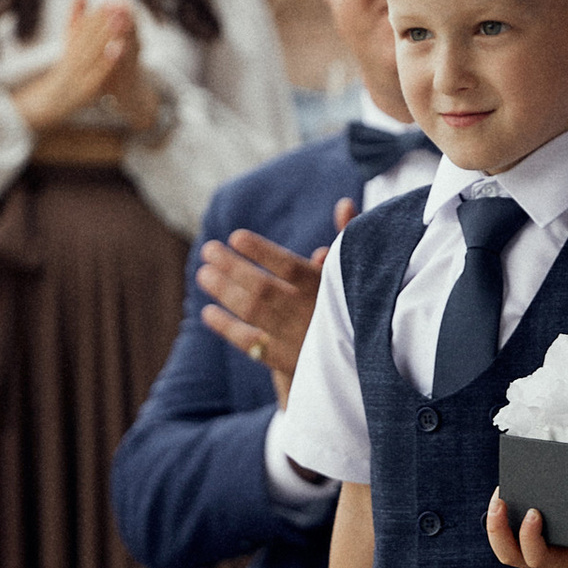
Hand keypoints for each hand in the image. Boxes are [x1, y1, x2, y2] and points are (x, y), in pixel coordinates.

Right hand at [15, 0, 141, 134]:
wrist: (50, 103)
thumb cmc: (63, 73)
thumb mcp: (69, 46)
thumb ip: (75, 19)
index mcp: (70, 49)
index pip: (84, 29)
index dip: (97, 15)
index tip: (111, 1)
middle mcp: (73, 60)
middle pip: (89, 37)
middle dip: (104, 21)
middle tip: (118, 6)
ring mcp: (78, 74)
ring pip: (94, 51)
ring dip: (108, 35)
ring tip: (120, 20)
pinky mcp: (85, 88)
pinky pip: (98, 72)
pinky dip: (108, 59)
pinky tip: (119, 48)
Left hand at [199, 207, 346, 398]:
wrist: (363, 363)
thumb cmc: (356, 308)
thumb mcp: (356, 273)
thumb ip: (346, 239)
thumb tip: (343, 203)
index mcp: (327, 289)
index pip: (289, 266)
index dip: (261, 251)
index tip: (235, 236)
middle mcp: (309, 314)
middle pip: (262, 288)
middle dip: (232, 268)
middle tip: (208, 249)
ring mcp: (294, 339)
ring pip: (252, 312)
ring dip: (224, 292)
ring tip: (203, 274)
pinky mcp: (285, 361)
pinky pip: (249, 343)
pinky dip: (226, 327)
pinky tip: (208, 312)